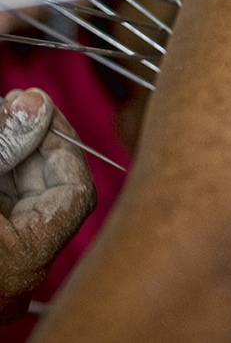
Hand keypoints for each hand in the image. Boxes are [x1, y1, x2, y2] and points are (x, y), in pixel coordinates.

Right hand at [0, 89, 95, 322]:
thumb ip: (5, 144)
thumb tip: (36, 104)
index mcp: (19, 266)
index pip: (74, 192)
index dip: (61, 142)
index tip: (39, 105)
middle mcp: (15, 277)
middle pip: (46, 192)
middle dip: (31, 141)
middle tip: (15, 102)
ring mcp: (1, 271)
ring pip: (20, 199)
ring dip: (11, 154)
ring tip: (1, 114)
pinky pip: (4, 212)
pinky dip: (0, 179)